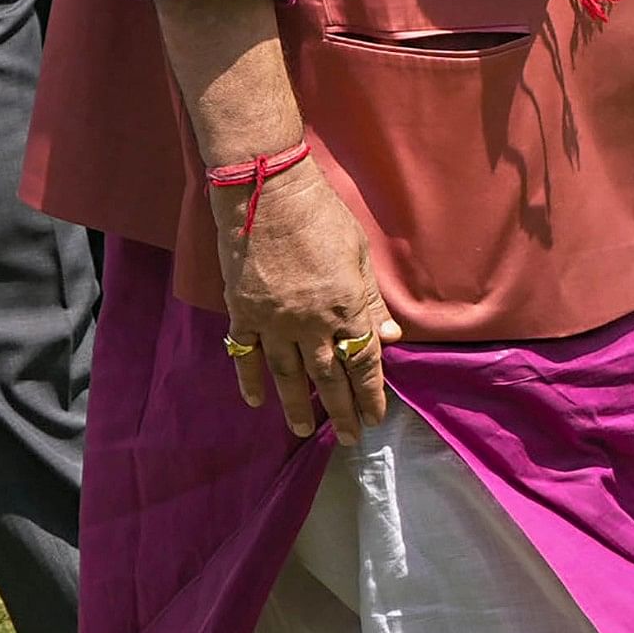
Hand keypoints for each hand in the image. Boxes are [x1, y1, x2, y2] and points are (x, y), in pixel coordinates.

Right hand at [213, 157, 392, 438]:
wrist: (268, 193)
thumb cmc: (322, 217)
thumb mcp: (359, 255)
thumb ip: (371, 300)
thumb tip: (390, 336)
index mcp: (346, 307)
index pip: (363, 363)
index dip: (371, 393)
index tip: (376, 417)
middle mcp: (311, 323)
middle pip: (329, 377)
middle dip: (343, 410)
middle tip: (351, 439)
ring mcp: (274, 321)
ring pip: (288, 374)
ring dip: (297, 405)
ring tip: (305, 430)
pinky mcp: (243, 312)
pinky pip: (247, 354)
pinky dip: (250, 379)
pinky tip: (256, 401)